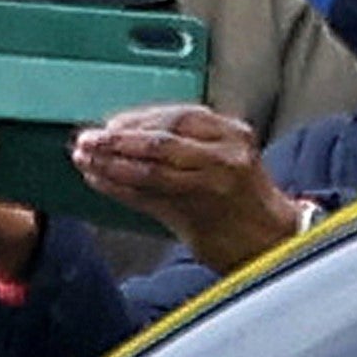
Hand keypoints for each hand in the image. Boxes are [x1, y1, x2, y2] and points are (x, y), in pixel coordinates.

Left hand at [76, 101, 306, 281]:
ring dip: (111, 164)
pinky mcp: (198, 212)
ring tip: (85, 161)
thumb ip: (184, 144)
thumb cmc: (242, 199)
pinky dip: (118, 188)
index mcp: (233, 132)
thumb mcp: (224, 158)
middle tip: (87, 140)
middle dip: (117, 140)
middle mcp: (226, 154)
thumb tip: (122, 133)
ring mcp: (213, 183)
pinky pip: (147, 196)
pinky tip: (99, 182)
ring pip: (151, 168)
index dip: (136, 120)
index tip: (108, 125)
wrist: (271, 240)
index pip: (176, 117)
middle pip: (161, 140)